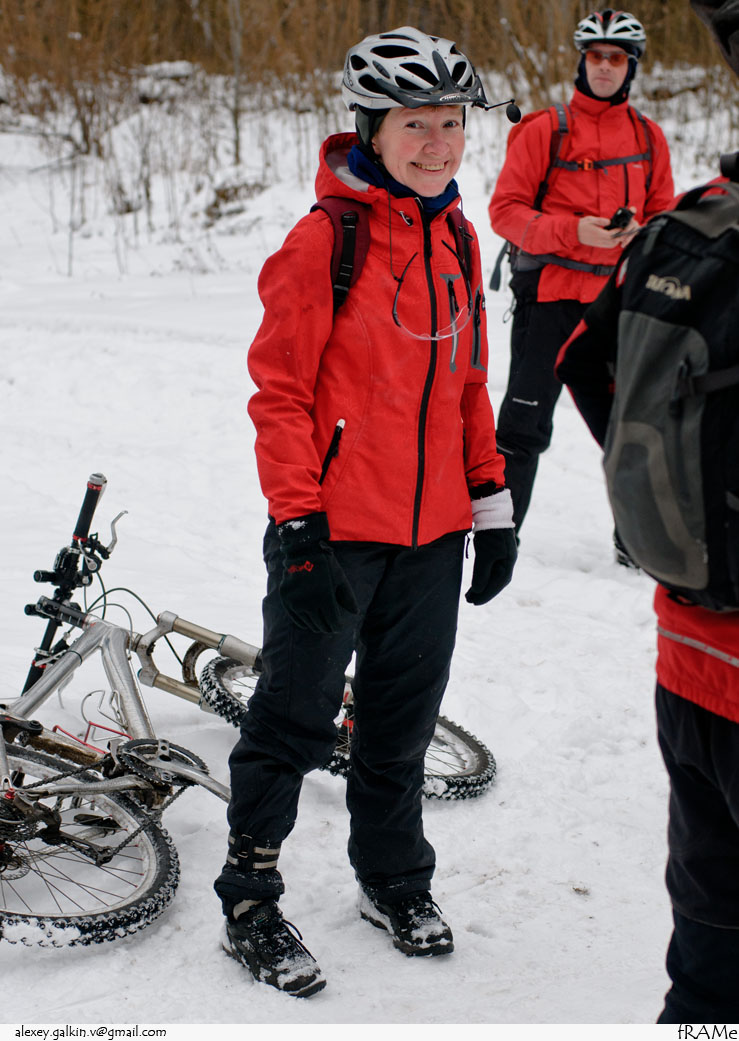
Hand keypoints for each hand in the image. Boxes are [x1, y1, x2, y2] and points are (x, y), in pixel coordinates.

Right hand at [277, 512, 358, 632]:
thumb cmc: (326, 565)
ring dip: (316, 626)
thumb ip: (348, 597)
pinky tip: (308, 624)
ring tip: (321, 627)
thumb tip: (356, 613)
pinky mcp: (286, 600)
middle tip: (331, 628)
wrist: (303, 552)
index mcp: (325, 597)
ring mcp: (296, 602)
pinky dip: (303, 623)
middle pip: (320, 624)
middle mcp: (309, 602)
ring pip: (308, 623)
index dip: (337, 626)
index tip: (339, 627)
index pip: (332, 621)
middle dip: (327, 628)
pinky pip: (295, 618)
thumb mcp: (341, 579)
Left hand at [465, 528, 517, 604]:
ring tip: (469, 594)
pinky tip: (476, 582)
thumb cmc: (489, 534)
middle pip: (496, 582)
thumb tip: (478, 591)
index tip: (474, 603)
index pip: (498, 584)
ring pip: (493, 577)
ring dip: (482, 586)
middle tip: (470, 601)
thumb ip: (482, 574)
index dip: (486, 595)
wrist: (491, 512)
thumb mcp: (485, 556)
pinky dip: (483, 577)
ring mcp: (503, 556)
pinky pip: (490, 569)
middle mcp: (508, 561)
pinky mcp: (496, 552)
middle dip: (483, 593)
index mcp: (508, 563)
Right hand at [577, 210, 638, 248]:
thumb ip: (601, 220)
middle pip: (613, 242)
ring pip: (610, 245)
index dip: (618, 232)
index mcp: (598, 234)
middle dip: (619, 237)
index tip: (621, 227)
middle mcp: (598, 240)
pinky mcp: (597, 245)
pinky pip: (607, 246)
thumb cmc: (582, 225)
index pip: (611, 235)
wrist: (574, 233)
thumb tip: (609, 222)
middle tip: (622, 232)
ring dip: (616, 241)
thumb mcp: (591, 219)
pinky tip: (613, 238)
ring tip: (619, 235)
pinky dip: (612, 243)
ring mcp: (598, 243)